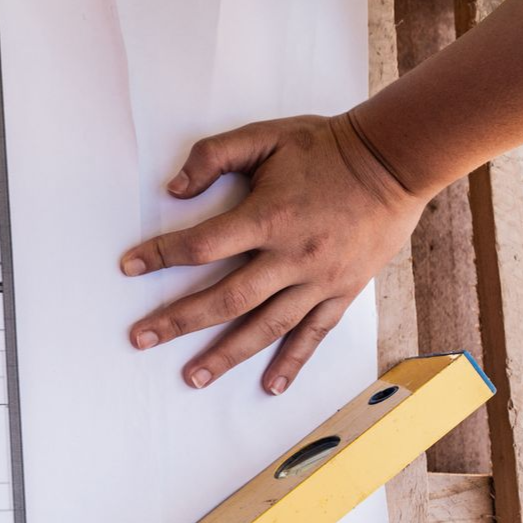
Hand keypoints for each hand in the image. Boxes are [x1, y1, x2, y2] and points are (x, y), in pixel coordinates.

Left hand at [120, 113, 426, 393]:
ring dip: (226, 355)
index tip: (128, 267)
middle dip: (179, 321)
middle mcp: (292, 257)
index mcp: (268, 217)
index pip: (202, 245)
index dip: (161, 256)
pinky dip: (292, 362)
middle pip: (226, 299)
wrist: (394, 161)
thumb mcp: (265, 137)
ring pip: (266, 327)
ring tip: (192, 377)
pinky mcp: (342, 292)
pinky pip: (313, 334)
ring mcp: (319, 280)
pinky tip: (270, 385)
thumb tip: (173, 189)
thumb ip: (214, 156)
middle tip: (141, 338)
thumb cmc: (324, 147)